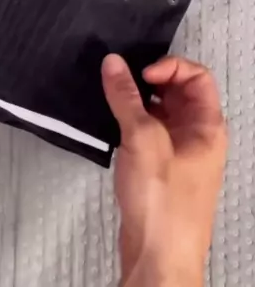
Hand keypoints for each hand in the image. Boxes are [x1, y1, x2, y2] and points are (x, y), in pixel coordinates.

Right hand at [102, 54, 226, 286]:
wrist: (158, 258)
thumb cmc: (162, 201)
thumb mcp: (142, 139)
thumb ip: (126, 97)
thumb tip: (113, 62)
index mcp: (208, 126)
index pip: (196, 76)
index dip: (170, 67)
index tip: (142, 75)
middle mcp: (198, 136)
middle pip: (178, 91)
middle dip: (150, 81)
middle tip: (123, 83)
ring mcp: (179, 152)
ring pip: (161, 111)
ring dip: (138, 101)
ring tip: (113, 100)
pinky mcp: (160, 167)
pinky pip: (149, 131)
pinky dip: (132, 121)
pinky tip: (112, 123)